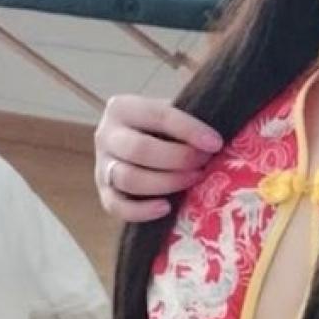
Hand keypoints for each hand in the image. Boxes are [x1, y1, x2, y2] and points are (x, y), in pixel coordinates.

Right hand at [94, 93, 223, 221]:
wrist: (141, 143)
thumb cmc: (164, 129)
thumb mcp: (171, 114)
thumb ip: (187, 117)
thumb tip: (217, 135)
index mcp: (122, 107)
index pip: (157, 115)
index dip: (189, 130)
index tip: (216, 143)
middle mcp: (106, 135)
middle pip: (140, 150)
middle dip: (178, 159)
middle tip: (204, 163)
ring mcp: (101, 165)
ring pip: (128, 178)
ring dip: (166, 182)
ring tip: (193, 180)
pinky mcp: (103, 193)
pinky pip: (117, 207)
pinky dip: (142, 211)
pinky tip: (166, 207)